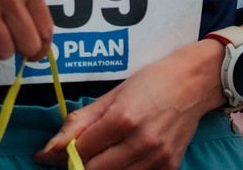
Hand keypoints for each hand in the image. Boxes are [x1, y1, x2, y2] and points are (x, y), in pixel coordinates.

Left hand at [36, 40, 224, 167]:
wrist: (195, 83)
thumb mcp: (112, 94)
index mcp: (123, 119)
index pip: (80, 150)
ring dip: (98, 169)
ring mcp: (157, 158)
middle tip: (72, 156)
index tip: (46, 155)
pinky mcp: (169, 167)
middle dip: (77, 165)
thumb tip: (50, 148)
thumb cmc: (152, 81)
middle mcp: (141, 142)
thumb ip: (80, 122)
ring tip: (97, 155)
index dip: (60, 155)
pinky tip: (120, 158)